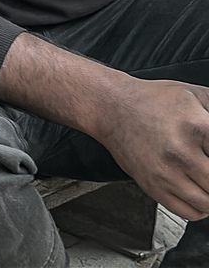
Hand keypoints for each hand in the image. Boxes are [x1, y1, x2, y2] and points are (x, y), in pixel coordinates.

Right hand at [97, 78, 208, 220]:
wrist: (111, 108)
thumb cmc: (154, 101)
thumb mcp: (197, 95)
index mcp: (197, 127)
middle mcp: (181, 154)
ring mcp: (166, 174)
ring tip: (207, 179)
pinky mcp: (153, 187)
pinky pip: (189, 213)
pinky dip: (202, 209)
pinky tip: (201, 192)